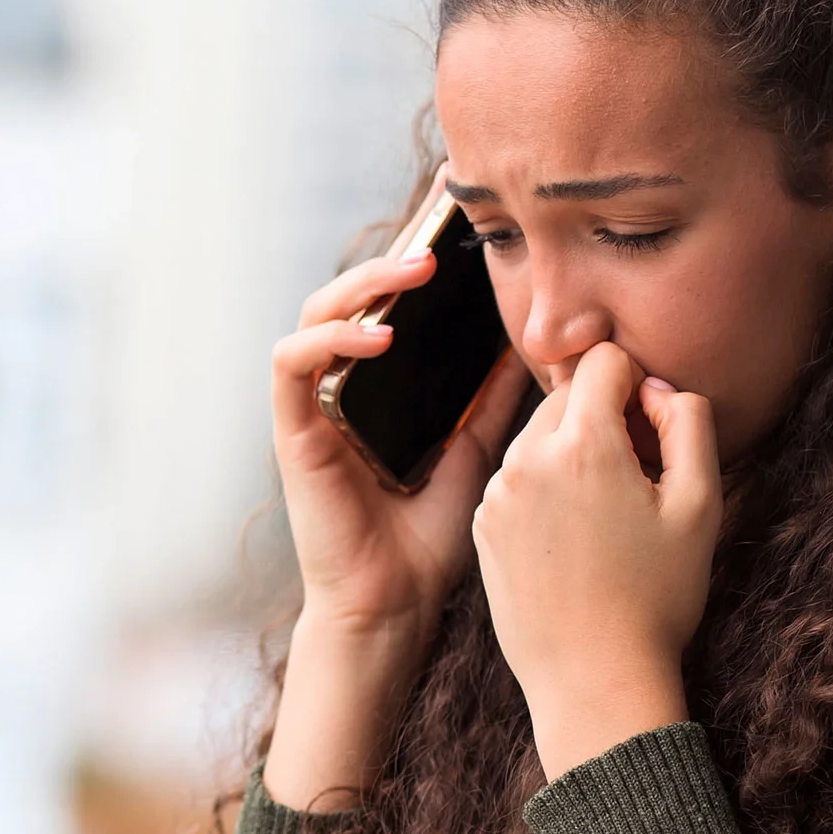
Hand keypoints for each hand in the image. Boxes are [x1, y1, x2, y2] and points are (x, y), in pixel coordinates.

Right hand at [263, 176, 529, 810]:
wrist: (397, 609)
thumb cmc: (432, 542)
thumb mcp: (480, 450)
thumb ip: (495, 398)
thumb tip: (541, 341)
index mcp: (377, 391)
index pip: (388, 307)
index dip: (413, 262)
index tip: (454, 224)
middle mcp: (337, 391)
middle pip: (349, 297)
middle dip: (392, 260)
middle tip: (442, 243)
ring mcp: (310, 409)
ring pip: (314, 314)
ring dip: (361, 286)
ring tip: (414, 275)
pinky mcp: (293, 432)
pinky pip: (292, 365)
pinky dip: (331, 340)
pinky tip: (378, 337)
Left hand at [472, 340, 720, 779]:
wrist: (593, 680)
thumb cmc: (656, 597)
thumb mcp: (701, 505)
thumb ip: (689, 423)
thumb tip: (657, 387)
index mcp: (581, 444)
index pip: (602, 360)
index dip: (638, 385)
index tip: (653, 434)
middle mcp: (526, 458)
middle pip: (566, 395)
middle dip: (603, 418)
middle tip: (635, 482)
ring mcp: (497, 493)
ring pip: (539, 437)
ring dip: (572, 455)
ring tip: (605, 521)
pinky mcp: (483, 525)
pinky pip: (518, 479)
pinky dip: (545, 490)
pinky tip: (573, 542)